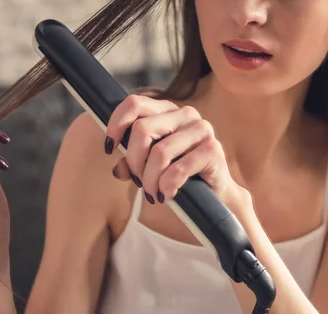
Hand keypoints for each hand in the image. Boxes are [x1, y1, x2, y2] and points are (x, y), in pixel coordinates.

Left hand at [105, 95, 245, 207]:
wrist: (217, 194)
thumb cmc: (181, 177)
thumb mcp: (151, 167)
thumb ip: (132, 164)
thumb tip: (118, 169)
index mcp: (168, 111)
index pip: (134, 104)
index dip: (116, 124)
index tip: (110, 148)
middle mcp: (186, 114)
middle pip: (142, 129)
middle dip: (134, 161)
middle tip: (138, 181)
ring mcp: (201, 129)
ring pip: (159, 153)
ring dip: (150, 180)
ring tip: (152, 194)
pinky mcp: (212, 149)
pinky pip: (177, 170)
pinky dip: (166, 187)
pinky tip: (167, 195)